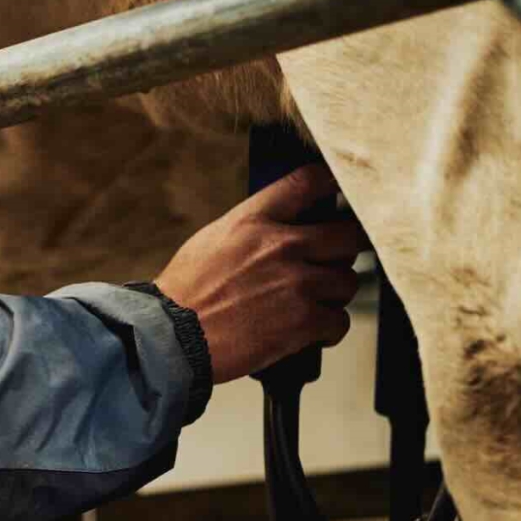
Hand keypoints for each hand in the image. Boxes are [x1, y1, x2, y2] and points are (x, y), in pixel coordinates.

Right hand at [153, 164, 367, 383]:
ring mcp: (297, 284)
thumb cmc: (185, 294)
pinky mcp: (304, 321)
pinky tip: (312, 331)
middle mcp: (281, 246)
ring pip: (347, 281)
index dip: (331, 184)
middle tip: (334, 261)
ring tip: (312, 303)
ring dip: (334, 294)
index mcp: (253, 221)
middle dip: (345, 250)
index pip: (308, 183)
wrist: (172, 338)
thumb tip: (285, 227)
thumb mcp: (212, 241)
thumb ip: (253, 229)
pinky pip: (340, 321)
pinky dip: (328, 329)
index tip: (340, 191)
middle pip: (348, 236)